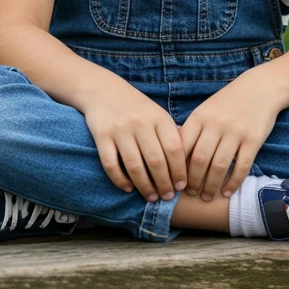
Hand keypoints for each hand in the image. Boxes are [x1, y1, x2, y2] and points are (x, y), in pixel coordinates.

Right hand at [81, 75, 187, 201]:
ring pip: (134, 165)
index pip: (174, 149)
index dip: (180, 171)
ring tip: (151, 197)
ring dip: (145, 186)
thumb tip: (186, 168)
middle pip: (156, 160)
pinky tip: (128, 188)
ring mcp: (120, 129)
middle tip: (167, 197)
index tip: (182, 186)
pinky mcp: (102, 135)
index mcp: (159, 118)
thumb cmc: (137, 108)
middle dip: (164, 183)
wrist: (104, 90)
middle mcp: (140, 123)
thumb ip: (169, 136)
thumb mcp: (157, 115)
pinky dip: (120, 180)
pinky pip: (111, 164)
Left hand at [178, 69, 283, 201]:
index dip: (177, 168)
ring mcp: (236, 132)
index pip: (183, 147)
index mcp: (200, 117)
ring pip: (219, 166)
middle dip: (194, 181)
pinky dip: (233, 182)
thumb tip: (175, 159)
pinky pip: (242, 166)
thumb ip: (192, 131)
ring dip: (211, 186)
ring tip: (207, 197)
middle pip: (200, 159)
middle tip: (191, 194)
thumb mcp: (206, 110)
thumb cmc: (228, 102)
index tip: (175, 182)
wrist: (260, 88)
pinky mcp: (254, 139)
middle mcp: (216, 124)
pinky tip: (227, 192)